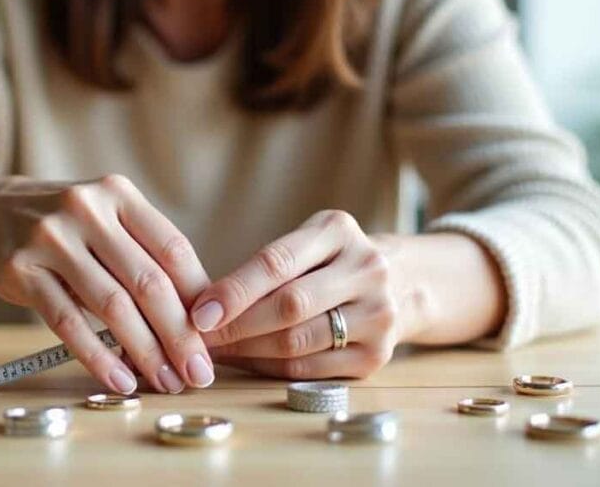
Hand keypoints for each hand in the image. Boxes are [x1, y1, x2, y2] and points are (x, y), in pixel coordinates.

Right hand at [0, 174, 214, 393]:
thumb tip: (198, 317)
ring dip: (144, 351)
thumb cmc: (67, 227)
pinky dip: (97, 355)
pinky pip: (67, 321)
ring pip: (110, 304)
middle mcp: (87, 209)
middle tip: (197, 372)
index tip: (214, 337)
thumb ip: (146, 255)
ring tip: (164, 380)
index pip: (172, 250)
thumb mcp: (107, 220)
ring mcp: (51, 238)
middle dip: (178, 334)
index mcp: (119, 194)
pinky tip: (118, 379)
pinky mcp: (21, 269)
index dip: (198, 298)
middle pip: (146, 281)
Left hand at [190, 210, 401, 378]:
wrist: (403, 282)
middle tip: (197, 338)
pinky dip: (268, 368)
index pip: (277, 262)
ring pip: (297, 342)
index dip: (234, 290)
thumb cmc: (330, 262)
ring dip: (247, 350)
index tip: (199, 311)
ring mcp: (378, 314)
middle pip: (288, 306)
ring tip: (214, 351)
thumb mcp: (306, 243)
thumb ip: (262, 267)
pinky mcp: (377, 355)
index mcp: (338, 231)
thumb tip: (200, 305)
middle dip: (235, 325)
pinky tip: (245, 362)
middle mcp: (367, 269)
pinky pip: (309, 369)